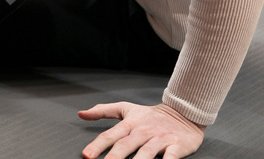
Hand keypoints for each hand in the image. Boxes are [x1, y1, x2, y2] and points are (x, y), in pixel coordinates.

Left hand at [79, 102, 204, 158]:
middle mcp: (143, 131)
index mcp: (130, 124)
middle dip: (114, 157)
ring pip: (146, 153)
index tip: (86, 155)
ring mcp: (160, 139)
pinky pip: (171, 157)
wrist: (183, 112)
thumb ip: (102, 110)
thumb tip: (81, 114)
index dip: (98, 145)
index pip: (111, 135)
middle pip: (126, 145)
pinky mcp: (176, 146)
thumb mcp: (125, 109)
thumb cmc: (150, 115)